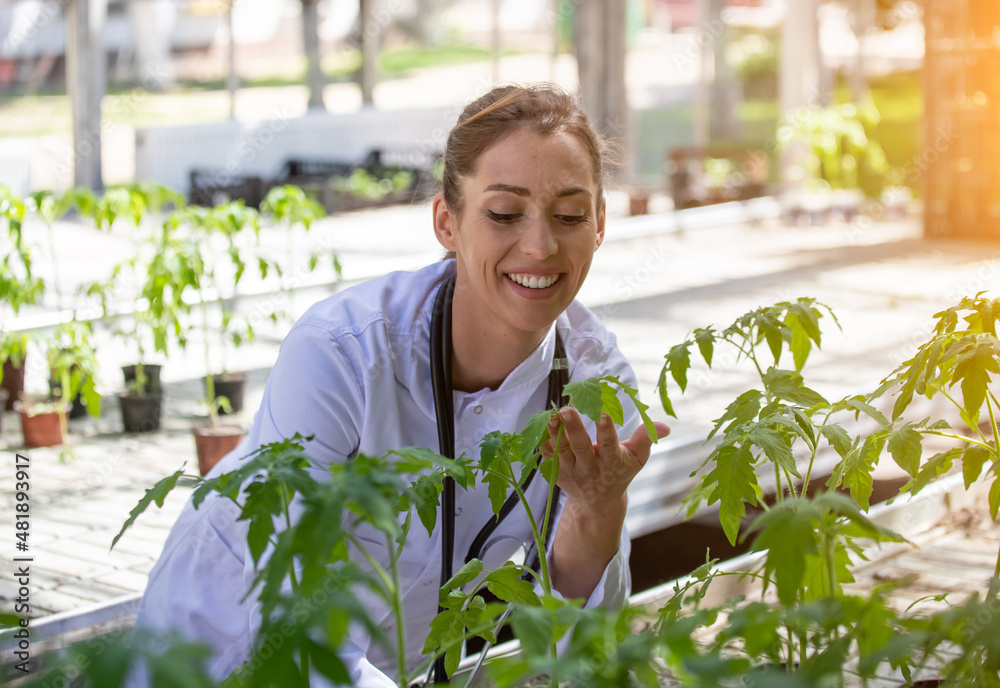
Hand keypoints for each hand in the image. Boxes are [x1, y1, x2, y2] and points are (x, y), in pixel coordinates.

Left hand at [542, 407, 670, 515]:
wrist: (597, 502)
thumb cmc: (620, 471)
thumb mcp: (637, 458)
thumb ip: (646, 439)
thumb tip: (665, 426)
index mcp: (612, 462)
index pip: (608, 444)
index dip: (606, 429)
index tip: (602, 412)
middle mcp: (590, 468)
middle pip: (580, 447)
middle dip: (573, 428)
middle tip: (566, 408)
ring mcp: (571, 471)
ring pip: (561, 451)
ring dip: (554, 432)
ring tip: (551, 414)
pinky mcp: (556, 472)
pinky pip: (547, 456)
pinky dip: (542, 442)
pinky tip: (539, 424)